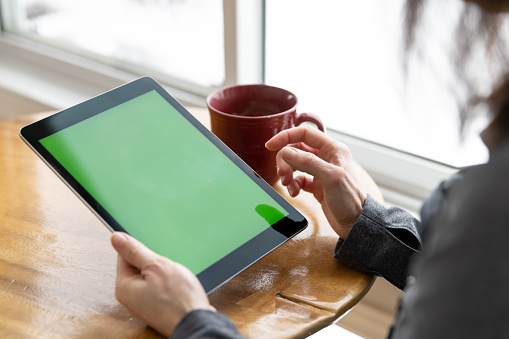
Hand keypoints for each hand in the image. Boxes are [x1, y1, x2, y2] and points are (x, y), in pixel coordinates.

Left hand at [111, 232, 213, 336]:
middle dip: (153, 262)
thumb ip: (135, 251)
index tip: (152, 248)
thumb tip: (116, 238)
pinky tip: (177, 287)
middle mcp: (130, 299)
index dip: (140, 248)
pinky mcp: (157, 309)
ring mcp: (144, 305)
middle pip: (137, 268)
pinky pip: (158, 289)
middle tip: (166, 265)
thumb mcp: (156, 266)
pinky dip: (167, 285)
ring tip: (174, 277)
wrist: (196, 323)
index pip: (123, 256)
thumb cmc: (178, 299)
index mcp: (124, 287)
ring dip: (162, 273)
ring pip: (150, 278)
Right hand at [266, 126, 381, 238]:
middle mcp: (326, 157)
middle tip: (282, 174)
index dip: (286, 137)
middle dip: (285, 160)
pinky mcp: (316, 185)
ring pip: (295, 163)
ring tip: (288, 184)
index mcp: (333, 149)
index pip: (305, 133)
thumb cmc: (350, 200)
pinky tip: (295, 193)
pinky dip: (293, 185)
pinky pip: (298, 178)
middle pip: (296, 149)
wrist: (355, 224)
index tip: (271, 146)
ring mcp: (321, 171)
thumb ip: (308, 162)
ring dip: (287, 173)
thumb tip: (286, 152)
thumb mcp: (330, 178)